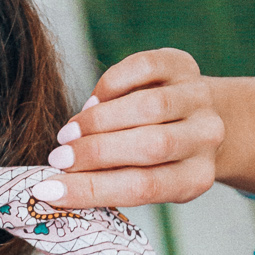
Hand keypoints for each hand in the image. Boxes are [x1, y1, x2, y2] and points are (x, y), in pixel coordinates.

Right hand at [42, 51, 224, 208]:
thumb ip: (113, 182)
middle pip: (150, 146)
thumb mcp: (146, 180)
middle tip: (58, 157)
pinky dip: (111, 84)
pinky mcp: (184, 64)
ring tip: (70, 133)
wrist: (196, 118)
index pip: (143, 187)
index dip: (92, 189)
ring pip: (148, 107)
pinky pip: (144, 68)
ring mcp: (198, 98)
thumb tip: (56, 184)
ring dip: (98, 121)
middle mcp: (206, 137)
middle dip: (94, 152)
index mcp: (195, 177)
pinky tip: (93, 102)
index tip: (49, 190)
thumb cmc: (157, 160)